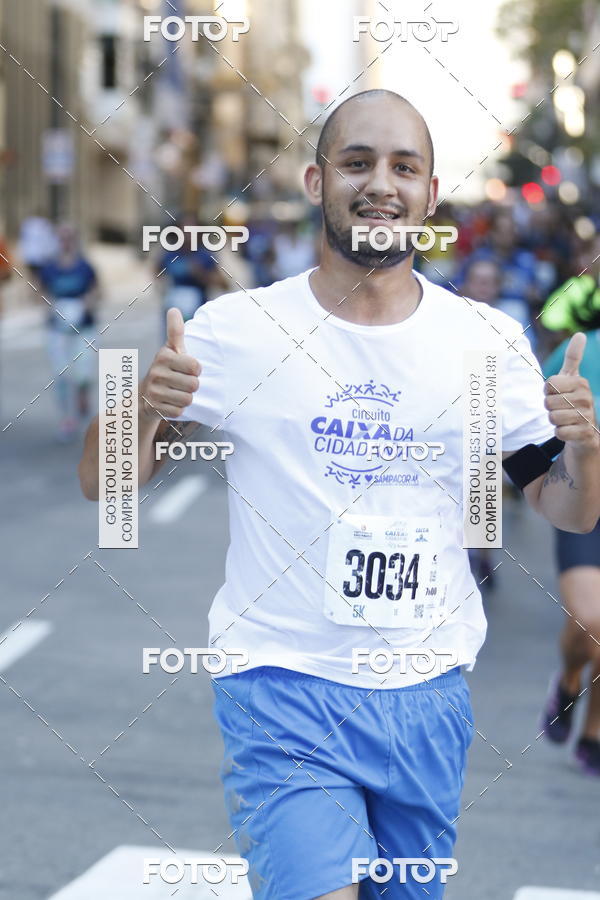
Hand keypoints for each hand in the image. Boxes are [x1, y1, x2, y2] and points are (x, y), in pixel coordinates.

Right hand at [139, 308, 200, 420]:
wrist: (144, 397)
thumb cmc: (165, 370)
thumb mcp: (170, 350)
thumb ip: (175, 331)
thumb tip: (173, 309)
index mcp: (164, 356)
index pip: (196, 367)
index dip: (195, 370)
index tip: (186, 369)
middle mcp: (157, 372)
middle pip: (194, 385)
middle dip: (191, 386)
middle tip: (180, 383)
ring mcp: (154, 391)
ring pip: (188, 399)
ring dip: (185, 398)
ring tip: (175, 393)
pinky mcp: (154, 407)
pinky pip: (180, 411)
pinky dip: (178, 409)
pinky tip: (169, 403)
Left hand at [544, 332, 598, 453]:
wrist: (584, 431)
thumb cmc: (572, 401)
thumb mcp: (571, 378)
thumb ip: (573, 357)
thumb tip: (581, 334)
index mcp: (580, 382)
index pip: (549, 384)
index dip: (548, 391)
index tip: (557, 393)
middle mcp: (586, 397)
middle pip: (548, 402)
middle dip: (550, 407)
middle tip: (561, 408)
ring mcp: (587, 416)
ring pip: (552, 417)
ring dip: (554, 421)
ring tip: (565, 419)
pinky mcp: (585, 433)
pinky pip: (560, 432)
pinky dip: (560, 433)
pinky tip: (569, 430)